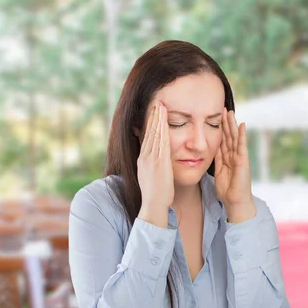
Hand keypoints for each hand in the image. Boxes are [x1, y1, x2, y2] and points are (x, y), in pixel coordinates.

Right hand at [137, 102, 172, 227]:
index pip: (147, 136)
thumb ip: (153, 164)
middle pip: (149, 132)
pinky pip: (160, 143)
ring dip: (157, 119)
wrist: (154, 205)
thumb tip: (154, 157)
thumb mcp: (151, 175)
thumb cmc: (156, 193)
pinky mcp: (158, 163)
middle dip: (153, 116)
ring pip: (154, 135)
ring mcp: (151, 159)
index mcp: (144, 159)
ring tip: (161, 106)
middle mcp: (146, 156)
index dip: (150, 122)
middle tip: (157, 102)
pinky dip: (161, 130)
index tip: (154, 111)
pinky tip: (163, 121)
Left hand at [214, 108, 255, 222]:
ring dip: (232, 124)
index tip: (215, 117)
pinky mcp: (243, 160)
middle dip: (225, 122)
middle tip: (223, 108)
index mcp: (226, 158)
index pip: (222, 140)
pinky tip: (242, 125)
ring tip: (230, 112)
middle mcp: (233, 155)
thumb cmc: (227, 190)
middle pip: (228, 135)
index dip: (219, 129)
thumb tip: (209, 150)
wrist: (235, 201)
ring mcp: (239, 156)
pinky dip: (242, 135)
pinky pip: (242, 145)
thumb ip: (216, 160)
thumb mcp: (217, 172)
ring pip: (234, 137)